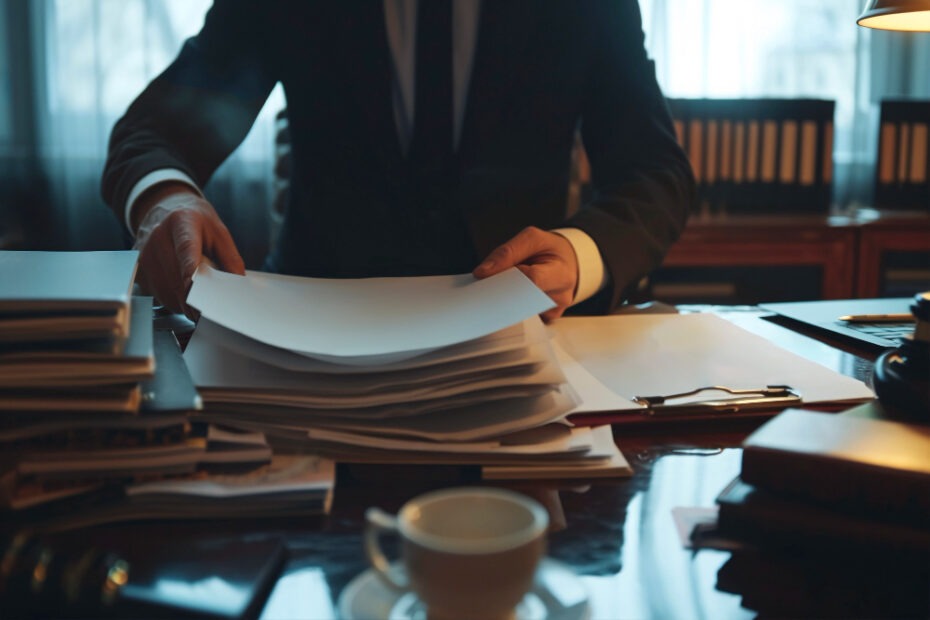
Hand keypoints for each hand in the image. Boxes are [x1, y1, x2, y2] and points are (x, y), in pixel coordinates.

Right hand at [132, 184, 244, 317]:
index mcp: (181, 222)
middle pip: (177, 277)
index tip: (194, 285)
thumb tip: (239, 286)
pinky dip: (176, 301)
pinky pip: (160, 296)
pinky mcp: (140, 272)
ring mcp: (145, 255)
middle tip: (214, 308)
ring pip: (168, 292)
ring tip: (200, 295)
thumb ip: (231, 259)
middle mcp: (158, 237)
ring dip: (187, 302)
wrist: (167, 211)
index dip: (190, 268)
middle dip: (198, 297)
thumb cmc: (196, 223)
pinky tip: (184, 292)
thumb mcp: (219, 233)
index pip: (186, 248)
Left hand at [473, 226, 577, 321]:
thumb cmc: (549, 250)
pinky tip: (505, 298)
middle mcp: (561, 297)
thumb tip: (482, 272)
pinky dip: (509, 308)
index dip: (507, 278)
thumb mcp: (533, 239)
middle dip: (501, 293)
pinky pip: (521, 319)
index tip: (484, 275)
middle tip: (484, 286)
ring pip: (519, 313)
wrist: (566, 263)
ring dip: (504, 300)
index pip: (532, 279)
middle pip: (523, 302)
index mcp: (561, 273)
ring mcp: (553, 312)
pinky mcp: (544, 320)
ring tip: (498, 288)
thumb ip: (508, 252)